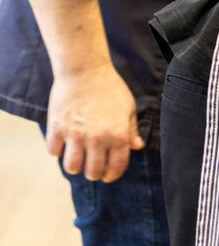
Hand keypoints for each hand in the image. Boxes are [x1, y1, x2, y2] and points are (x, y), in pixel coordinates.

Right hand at [46, 63, 143, 182]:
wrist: (85, 69)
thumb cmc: (109, 87)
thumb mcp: (128, 107)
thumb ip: (132, 130)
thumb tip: (137, 147)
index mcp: (118, 135)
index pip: (116, 167)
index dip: (112, 175)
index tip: (108, 176)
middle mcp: (98, 138)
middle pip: (93, 172)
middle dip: (93, 173)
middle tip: (92, 167)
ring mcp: (76, 134)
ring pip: (72, 167)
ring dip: (75, 165)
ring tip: (77, 158)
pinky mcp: (57, 128)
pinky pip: (54, 152)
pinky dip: (57, 150)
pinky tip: (63, 143)